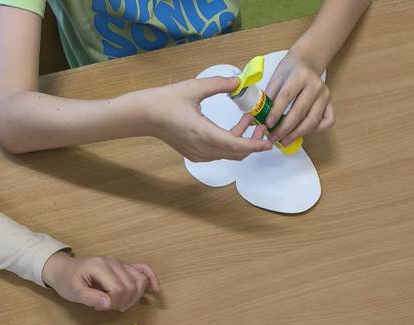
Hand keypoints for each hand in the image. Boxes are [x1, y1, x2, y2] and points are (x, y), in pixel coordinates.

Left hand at [42, 251, 158, 310]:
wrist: (64, 269)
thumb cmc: (67, 281)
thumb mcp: (73, 292)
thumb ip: (90, 298)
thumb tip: (108, 304)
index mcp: (100, 266)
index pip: (119, 289)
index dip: (114, 303)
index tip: (100, 307)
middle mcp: (113, 262)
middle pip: (131, 286)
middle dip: (123, 302)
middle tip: (108, 307)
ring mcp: (120, 263)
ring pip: (139, 281)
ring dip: (134, 297)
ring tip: (119, 303)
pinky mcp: (124, 266)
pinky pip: (143, 270)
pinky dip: (151, 279)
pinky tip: (156, 289)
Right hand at [142, 76, 271, 160]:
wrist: (145, 116)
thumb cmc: (166, 101)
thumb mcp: (194, 87)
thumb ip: (219, 84)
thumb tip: (238, 81)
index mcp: (204, 134)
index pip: (236, 145)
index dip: (254, 145)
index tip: (268, 142)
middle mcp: (204, 149)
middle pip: (236, 153)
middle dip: (252, 142)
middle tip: (261, 125)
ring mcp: (200, 155)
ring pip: (229, 154)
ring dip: (241, 141)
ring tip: (248, 120)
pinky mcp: (196, 155)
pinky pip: (219, 153)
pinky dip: (230, 143)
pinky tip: (233, 128)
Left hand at [264, 50, 334, 146]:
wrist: (307, 62)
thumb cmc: (290, 72)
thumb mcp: (277, 78)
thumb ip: (270, 96)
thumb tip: (260, 117)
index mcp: (300, 75)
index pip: (287, 96)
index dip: (276, 112)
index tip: (267, 124)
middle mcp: (315, 85)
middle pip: (299, 112)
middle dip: (285, 129)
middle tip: (274, 138)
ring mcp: (325, 95)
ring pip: (312, 121)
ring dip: (297, 134)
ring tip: (284, 141)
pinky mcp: (330, 103)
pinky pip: (327, 122)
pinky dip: (316, 130)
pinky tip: (303, 132)